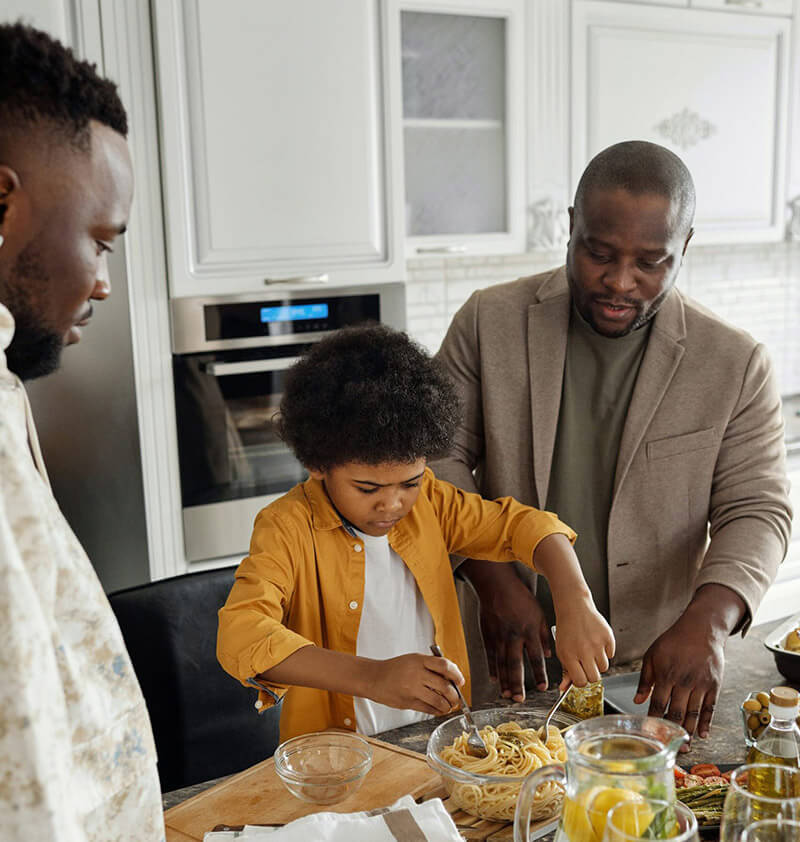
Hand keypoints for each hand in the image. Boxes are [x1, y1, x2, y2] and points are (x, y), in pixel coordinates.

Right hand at [366, 653, 462, 714]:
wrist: (375, 678)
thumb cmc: (396, 668)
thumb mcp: (413, 660)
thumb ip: (431, 666)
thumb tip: (452, 677)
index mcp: (419, 661)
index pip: (444, 665)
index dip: (456, 674)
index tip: (460, 681)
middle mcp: (417, 674)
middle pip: (445, 686)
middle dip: (455, 695)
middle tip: (456, 698)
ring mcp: (412, 689)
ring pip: (438, 700)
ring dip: (447, 706)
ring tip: (448, 706)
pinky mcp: (408, 702)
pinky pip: (428, 709)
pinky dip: (437, 711)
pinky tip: (438, 710)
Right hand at [463, 559, 551, 699]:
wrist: (497, 585)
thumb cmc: (519, 597)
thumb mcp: (539, 613)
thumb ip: (544, 635)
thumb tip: (548, 653)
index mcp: (529, 630)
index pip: (535, 657)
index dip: (539, 674)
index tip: (543, 688)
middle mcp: (513, 636)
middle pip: (515, 664)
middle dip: (518, 684)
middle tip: (520, 699)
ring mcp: (498, 636)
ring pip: (501, 663)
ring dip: (504, 681)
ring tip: (507, 695)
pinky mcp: (487, 634)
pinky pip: (490, 655)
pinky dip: (492, 668)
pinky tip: (494, 679)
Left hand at [554, 597, 614, 690]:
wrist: (574, 607)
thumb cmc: (567, 629)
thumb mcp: (561, 650)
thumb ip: (565, 671)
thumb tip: (564, 689)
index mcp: (569, 655)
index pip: (581, 682)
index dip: (581, 681)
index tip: (580, 675)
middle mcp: (584, 650)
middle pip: (595, 678)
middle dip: (591, 674)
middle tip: (587, 664)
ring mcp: (597, 644)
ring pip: (604, 667)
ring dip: (599, 662)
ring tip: (591, 650)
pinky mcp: (608, 637)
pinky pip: (611, 654)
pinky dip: (606, 651)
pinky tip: (597, 641)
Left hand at [635, 611, 724, 750]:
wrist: (701, 629)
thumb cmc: (674, 641)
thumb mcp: (652, 655)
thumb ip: (645, 680)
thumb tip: (637, 701)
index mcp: (666, 674)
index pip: (659, 703)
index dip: (655, 720)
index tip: (651, 733)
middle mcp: (684, 681)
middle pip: (678, 712)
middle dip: (673, 731)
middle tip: (670, 747)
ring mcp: (701, 684)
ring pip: (694, 713)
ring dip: (690, 732)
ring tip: (685, 748)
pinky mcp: (714, 685)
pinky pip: (710, 708)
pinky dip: (707, 723)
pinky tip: (703, 735)